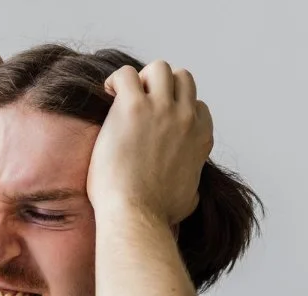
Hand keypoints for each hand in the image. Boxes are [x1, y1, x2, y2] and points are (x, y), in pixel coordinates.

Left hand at [86, 60, 212, 225]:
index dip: (176, 109)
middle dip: (161, 87)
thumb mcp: (189, 198)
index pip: (197, 106)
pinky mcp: (133, 107)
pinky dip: (116, 80)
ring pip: (159, 69)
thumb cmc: (157, 214)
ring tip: (122, 98)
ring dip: (141, 79)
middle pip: (182, 79)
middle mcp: (186, 118)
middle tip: (139, 105)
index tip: (158, 121)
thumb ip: (192, 184)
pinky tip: (107, 94)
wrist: (136, 215)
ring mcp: (161, 109)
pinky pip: (126, 74)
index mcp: (201, 138)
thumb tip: (192, 192)